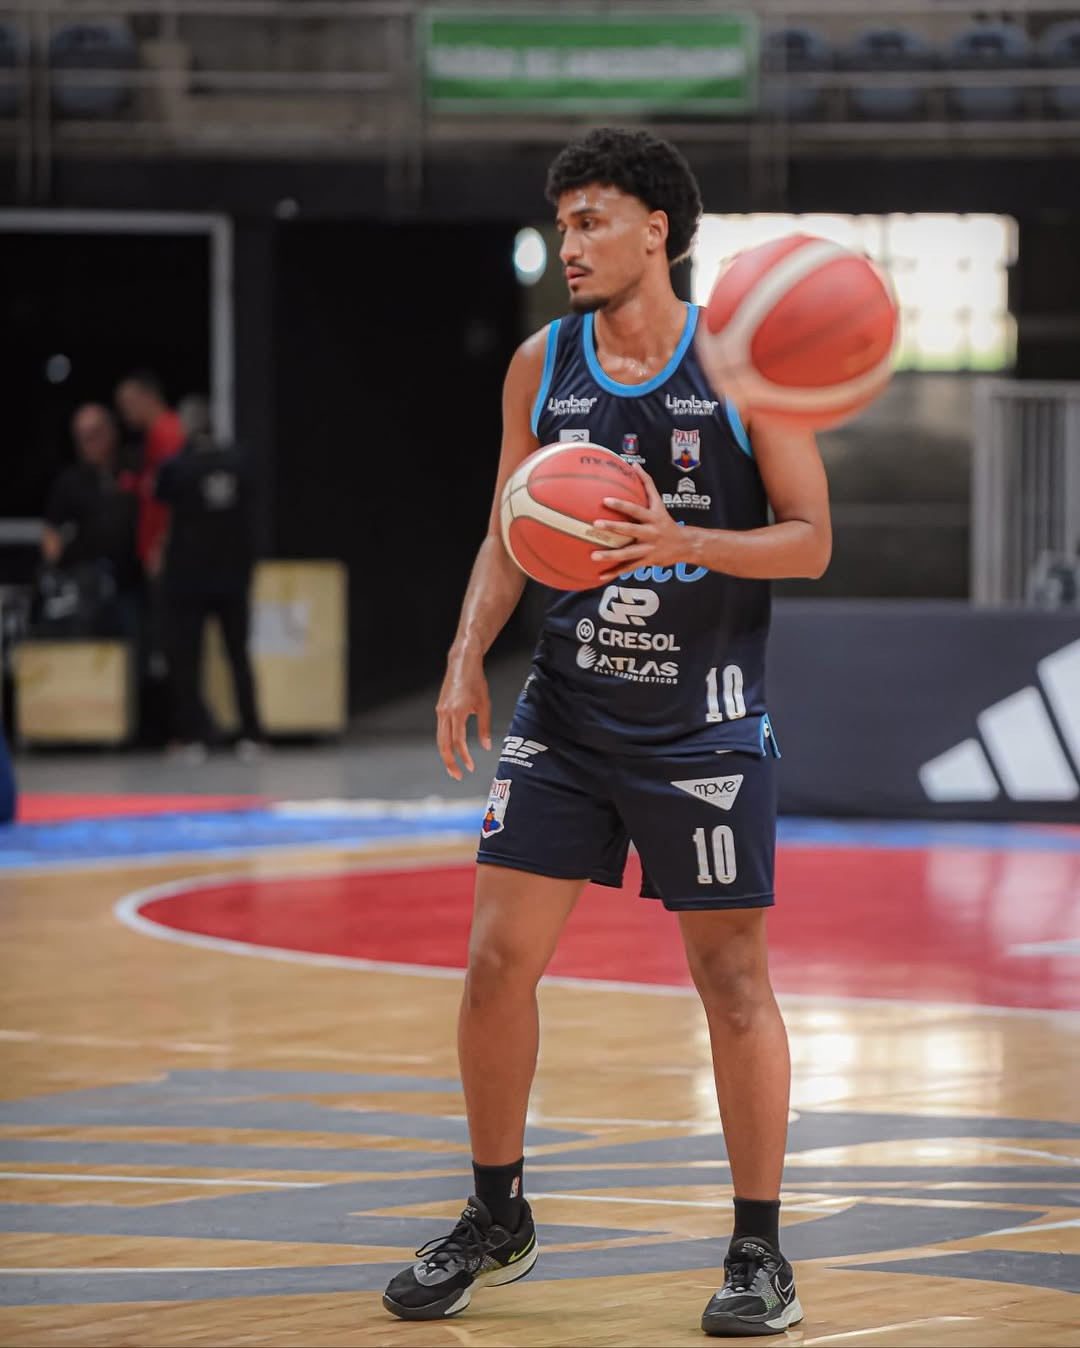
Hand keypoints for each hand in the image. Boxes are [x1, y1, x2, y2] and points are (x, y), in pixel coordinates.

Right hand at [435, 649, 492, 780]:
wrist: (462, 663)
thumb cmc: (476, 681)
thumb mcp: (485, 705)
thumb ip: (485, 727)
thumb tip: (486, 746)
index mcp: (457, 712)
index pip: (459, 741)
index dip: (464, 757)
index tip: (470, 768)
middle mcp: (445, 713)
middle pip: (443, 744)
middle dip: (449, 762)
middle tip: (457, 776)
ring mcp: (440, 711)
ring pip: (440, 739)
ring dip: (445, 755)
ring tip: (453, 767)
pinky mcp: (440, 709)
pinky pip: (441, 730)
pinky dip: (445, 742)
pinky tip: (452, 749)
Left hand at [591, 465, 687, 582]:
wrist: (685, 545)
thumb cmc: (666, 521)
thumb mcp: (659, 502)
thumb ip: (646, 484)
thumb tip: (634, 464)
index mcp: (653, 518)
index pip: (635, 509)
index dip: (621, 505)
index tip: (605, 500)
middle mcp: (651, 533)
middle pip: (631, 530)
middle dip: (614, 528)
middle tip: (595, 525)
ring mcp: (648, 549)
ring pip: (628, 554)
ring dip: (610, 555)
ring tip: (593, 556)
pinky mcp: (646, 562)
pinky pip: (628, 568)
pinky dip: (614, 572)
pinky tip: (599, 576)